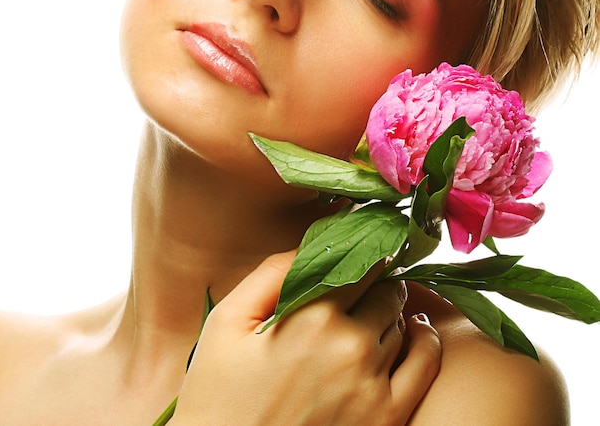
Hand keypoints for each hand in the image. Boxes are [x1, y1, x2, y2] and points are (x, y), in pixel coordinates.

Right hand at [170, 251, 440, 425]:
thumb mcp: (229, 320)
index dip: (362, 251)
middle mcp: (349, 346)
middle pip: (386, 290)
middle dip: (378, 281)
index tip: (364, 244)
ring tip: (376, 310)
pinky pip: (426, 364)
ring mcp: (372, 385)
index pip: (359, 263)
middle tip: (366, 281)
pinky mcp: (387, 418)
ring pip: (403, 323)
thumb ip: (273, 272)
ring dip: (394, 312)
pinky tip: (414, 332)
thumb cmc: (220, 393)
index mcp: (310, 316)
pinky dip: (426, 341)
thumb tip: (317, 240)